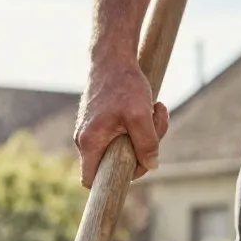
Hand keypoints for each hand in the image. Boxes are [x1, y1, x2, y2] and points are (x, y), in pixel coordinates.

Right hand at [73, 60, 168, 188]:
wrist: (113, 56)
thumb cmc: (124, 84)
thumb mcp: (141, 115)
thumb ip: (147, 143)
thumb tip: (151, 166)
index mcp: (90, 142)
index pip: (90, 180)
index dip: (108, 184)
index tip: (132, 171)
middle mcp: (85, 140)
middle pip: (113, 163)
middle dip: (140, 151)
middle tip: (155, 125)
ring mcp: (91, 131)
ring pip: (121, 147)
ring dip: (144, 134)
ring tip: (155, 109)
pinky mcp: (100, 123)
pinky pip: (121, 135)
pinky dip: (137, 126)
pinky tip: (148, 107)